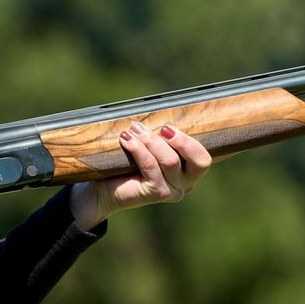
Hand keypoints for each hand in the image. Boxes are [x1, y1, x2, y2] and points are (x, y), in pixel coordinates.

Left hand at [69, 122, 212, 228]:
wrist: (102, 189)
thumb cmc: (126, 165)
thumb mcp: (149, 146)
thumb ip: (161, 135)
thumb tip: (162, 109)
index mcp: (189, 172)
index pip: (203, 158)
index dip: (190, 141)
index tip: (168, 127)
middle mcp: (185, 184)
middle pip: (196, 160)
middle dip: (180, 140)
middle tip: (160, 127)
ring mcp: (171, 191)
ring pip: (170, 160)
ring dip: (152, 141)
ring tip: (134, 129)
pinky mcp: (156, 194)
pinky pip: (150, 166)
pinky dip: (138, 149)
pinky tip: (126, 139)